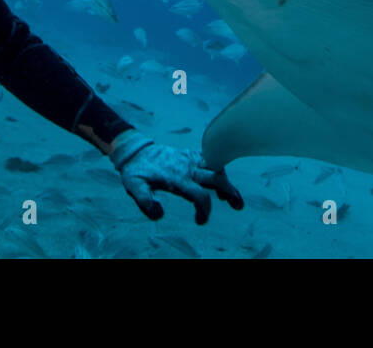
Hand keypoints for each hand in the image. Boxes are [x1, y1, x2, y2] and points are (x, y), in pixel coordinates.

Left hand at [110, 131, 243, 223]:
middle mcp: (187, 167)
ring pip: (216, 168)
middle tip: (238, 206)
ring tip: (231, 197)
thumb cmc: (136, 171)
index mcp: (177, 178)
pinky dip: (218, 169)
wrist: (135, 150)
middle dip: (230, 192)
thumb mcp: (134, 186)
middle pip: (216, 178)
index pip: (200, 195)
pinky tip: (219, 179)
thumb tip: (160, 214)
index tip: (199, 221)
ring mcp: (190, 159)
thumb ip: (144, 201)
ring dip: (226, 181)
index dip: (204, 210)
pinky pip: (209, 159)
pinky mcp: (189, 154)